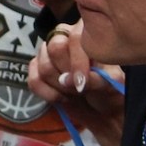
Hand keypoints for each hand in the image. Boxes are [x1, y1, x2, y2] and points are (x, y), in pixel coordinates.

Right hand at [26, 20, 124, 145]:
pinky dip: (46, 93)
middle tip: (80, 88)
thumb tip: (67, 80)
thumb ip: (96, 78)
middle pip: (54, 47)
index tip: (82, 84)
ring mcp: (48, 53)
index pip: (74, 37)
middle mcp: (65, 37)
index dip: (77, 61)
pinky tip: (61, 99)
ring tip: (74, 94)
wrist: (106, 111)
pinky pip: (32, 80)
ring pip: (42, 65)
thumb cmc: (114, 91)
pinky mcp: (37, 70)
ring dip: (58, 86)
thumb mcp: (113, 83)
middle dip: (67, 73)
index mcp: (88, 33)